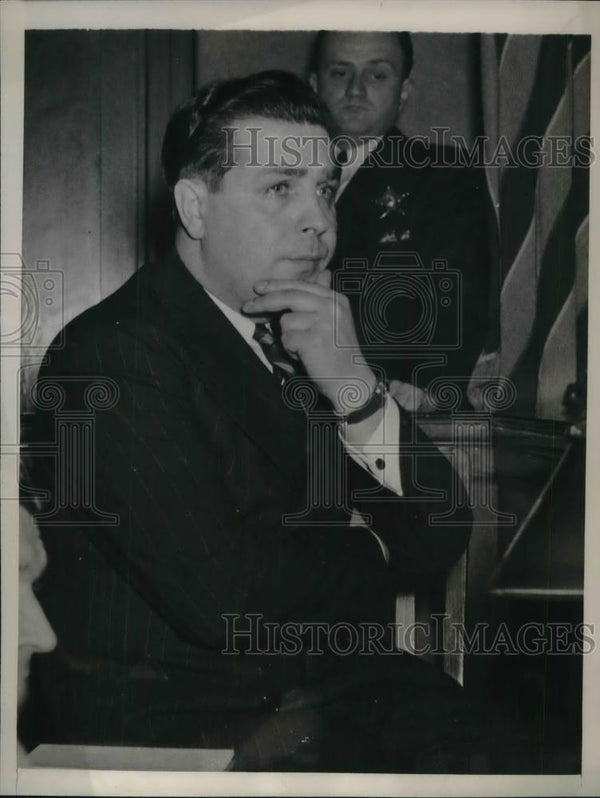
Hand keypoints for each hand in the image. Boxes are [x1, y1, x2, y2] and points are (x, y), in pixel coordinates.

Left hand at [242, 271, 376, 413]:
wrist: (352, 380)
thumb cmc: (339, 353)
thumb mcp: (335, 320)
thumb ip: (321, 300)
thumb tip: (315, 276)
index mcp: (336, 299)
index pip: (301, 285)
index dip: (277, 285)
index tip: (259, 287)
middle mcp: (331, 307)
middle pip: (289, 296)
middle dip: (265, 301)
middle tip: (247, 306)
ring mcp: (323, 322)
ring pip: (286, 321)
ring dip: (288, 337)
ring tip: (305, 349)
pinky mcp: (313, 339)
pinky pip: (287, 339)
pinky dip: (291, 350)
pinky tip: (306, 357)